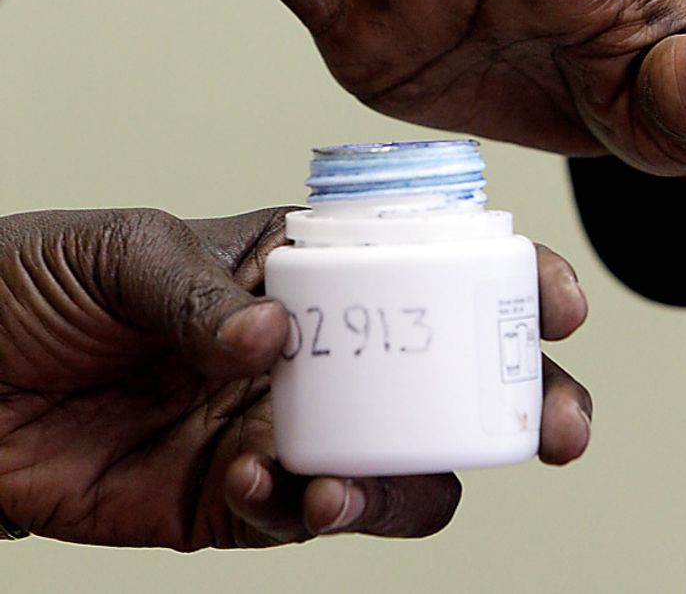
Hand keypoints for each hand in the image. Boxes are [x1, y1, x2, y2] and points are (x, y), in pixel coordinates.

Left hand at [0, 208, 588, 549]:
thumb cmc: (41, 282)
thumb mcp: (127, 252)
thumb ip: (203, 292)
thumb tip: (275, 342)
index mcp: (304, 269)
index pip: (423, 267)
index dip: (501, 281)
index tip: (551, 300)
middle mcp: (314, 351)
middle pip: (441, 379)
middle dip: (513, 403)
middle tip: (554, 422)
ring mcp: (285, 426)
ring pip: (396, 466)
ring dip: (410, 481)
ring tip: (365, 483)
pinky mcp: (238, 498)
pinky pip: (305, 514)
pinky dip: (309, 512)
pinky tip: (280, 492)